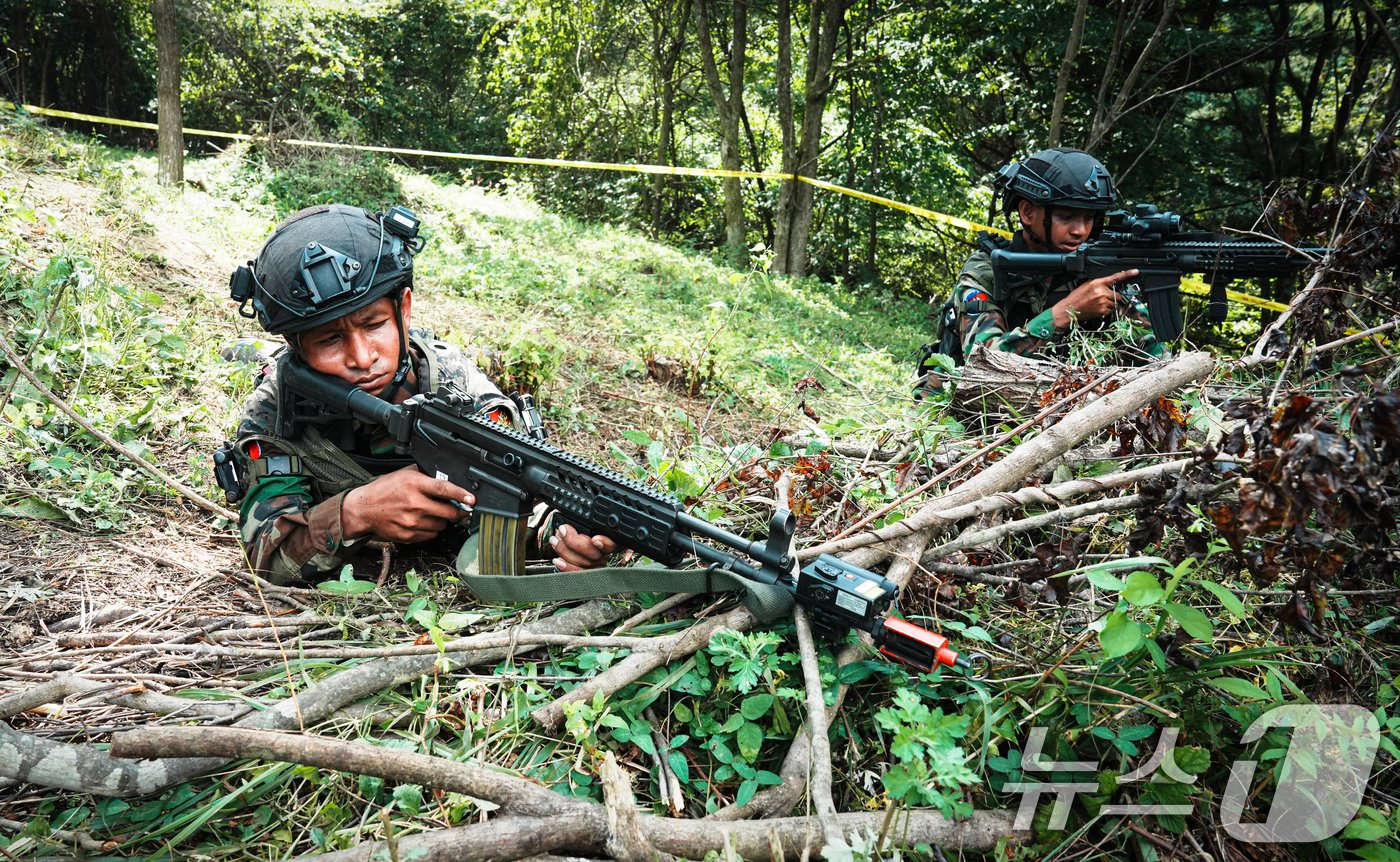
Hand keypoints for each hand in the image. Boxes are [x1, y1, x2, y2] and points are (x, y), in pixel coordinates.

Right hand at [341, 466, 474, 542]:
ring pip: (441, 526)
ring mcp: (411, 522)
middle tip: (460, 509)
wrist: (364, 509)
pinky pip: (431, 535)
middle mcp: (414, 504)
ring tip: (432, 514)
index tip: (472, 500)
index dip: (461, 494)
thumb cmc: (384, 490)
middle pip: (448, 512)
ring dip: (442, 521)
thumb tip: (446, 478)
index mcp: (414, 485)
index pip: (443, 489)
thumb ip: (424, 476)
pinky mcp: (408, 536)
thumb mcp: (404, 475)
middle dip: (458, 512)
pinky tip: (423, 522)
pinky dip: (431, 530)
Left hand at [550, 522, 619, 570]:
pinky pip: (578, 574)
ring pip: (585, 564)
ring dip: (566, 551)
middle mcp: (605, 554)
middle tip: (563, 530)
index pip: (614, 543)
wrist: (570, 539)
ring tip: (555, 540)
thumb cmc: (579, 528)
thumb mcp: (585, 519)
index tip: (595, 539)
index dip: (606, 543)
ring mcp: (596, 565)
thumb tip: (572, 523)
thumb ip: (585, 520)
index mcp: (610, 540)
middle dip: (575, 542)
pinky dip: (567, 567)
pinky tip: (557, 561)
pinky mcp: (585, 574)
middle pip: (596, 554)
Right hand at [1051, 268, 1138, 326]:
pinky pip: (1110, 310)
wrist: (1068, 310)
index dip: (1127, 274)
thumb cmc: (1076, 298)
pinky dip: (1106, 310)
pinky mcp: (1102, 311)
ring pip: (1114, 303)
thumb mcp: (1086, 285)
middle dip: (1113, 297)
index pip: (1115, 277)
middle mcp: (1101, 292)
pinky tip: (1097, 309)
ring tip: (1098, 304)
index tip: (1136, 271)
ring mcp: (1103, 302)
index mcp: (1097, 283)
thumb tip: (1107, 285)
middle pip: (1117, 294)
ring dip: (1110, 304)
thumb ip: (1098, 284)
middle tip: (1104, 299)